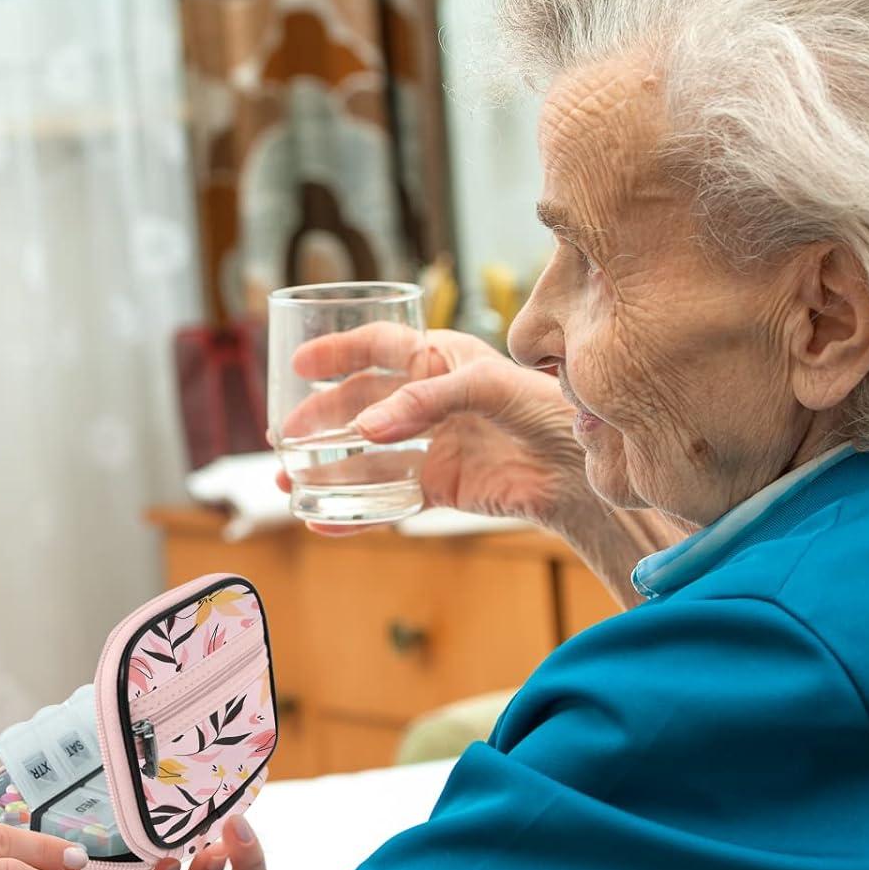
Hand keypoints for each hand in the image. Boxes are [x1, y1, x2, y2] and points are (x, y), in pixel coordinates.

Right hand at [277, 324, 586, 534]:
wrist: (583, 472)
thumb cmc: (546, 409)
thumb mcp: (487, 387)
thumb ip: (424, 402)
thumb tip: (364, 431)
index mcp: (442, 359)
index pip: (379, 346)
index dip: (338, 352)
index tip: (299, 364)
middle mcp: (431, 400)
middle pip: (361, 405)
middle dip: (320, 418)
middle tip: (285, 434)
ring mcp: (434, 444)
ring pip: (367, 455)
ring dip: (326, 468)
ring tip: (288, 482)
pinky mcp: (441, 486)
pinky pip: (388, 498)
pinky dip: (355, 513)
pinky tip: (324, 523)